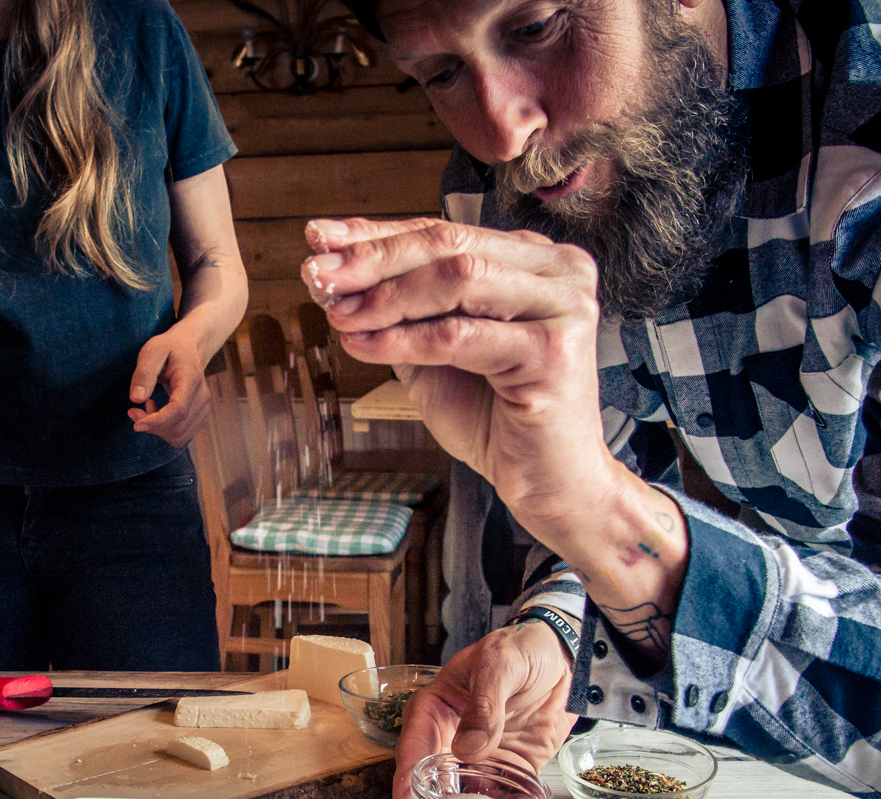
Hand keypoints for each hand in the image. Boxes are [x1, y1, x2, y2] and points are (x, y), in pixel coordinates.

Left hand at [128, 323, 211, 446]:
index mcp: (190, 379)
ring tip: (146, 407)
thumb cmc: (168, 349)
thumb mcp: (152, 352)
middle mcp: (202, 397)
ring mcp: (203, 409)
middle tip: (133, 410)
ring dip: (156, 429)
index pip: (178, 409)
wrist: (189, 348)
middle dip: (151, 426)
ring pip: (178, 436)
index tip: (137, 426)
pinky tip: (156, 411)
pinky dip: (164, 430)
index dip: (158, 422)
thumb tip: (136, 399)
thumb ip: (144, 374)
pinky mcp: (200, 417)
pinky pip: (180, 435)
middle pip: (177, 427)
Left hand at [302, 216, 619, 533]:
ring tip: (339, 315)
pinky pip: (458, 336)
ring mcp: (563, 307)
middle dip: (374, 258)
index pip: (444, 232)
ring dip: (385, 298)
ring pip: (455, 281)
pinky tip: (362, 345)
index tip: (319, 238)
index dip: (377, 233)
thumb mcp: (436, 351)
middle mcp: (559, 271)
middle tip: (317, 272)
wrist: (548, 484)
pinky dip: (403, 340)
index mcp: (535, 259)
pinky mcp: (554, 351)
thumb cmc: (496, 419)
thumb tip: (332, 268)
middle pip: (449, 246)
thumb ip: (399, 309)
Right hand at [392, 620, 575, 798]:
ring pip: (467, 790)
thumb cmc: (520, 648)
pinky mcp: (512, 766)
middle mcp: (453, 736)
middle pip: (433, 774)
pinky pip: (507, 792)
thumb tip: (468, 748)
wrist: (563, 656)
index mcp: (438, 705)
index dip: (406, 773)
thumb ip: (485, 704)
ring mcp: (483, 755)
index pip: (415, 740)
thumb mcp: (500, 664)